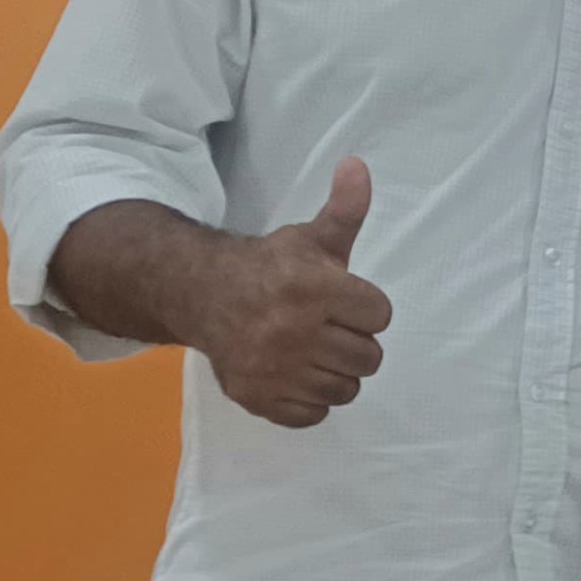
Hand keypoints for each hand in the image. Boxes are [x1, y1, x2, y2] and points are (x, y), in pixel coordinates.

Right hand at [193, 160, 392, 429]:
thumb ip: (345, 210)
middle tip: (326, 327)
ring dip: (336, 372)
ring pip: (346, 390)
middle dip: (354, 341)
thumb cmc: (268, 266)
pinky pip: (315, 414)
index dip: (365, 307)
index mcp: (312, 288)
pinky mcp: (259, 398)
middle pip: (369, 358)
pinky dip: (311, 399)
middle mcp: (292, 332)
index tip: (341, 300)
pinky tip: (296, 373)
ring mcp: (274, 369)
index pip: (380, 316)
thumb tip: (359, 166)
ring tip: (313, 349)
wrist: (201, 293)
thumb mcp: (311, 237)